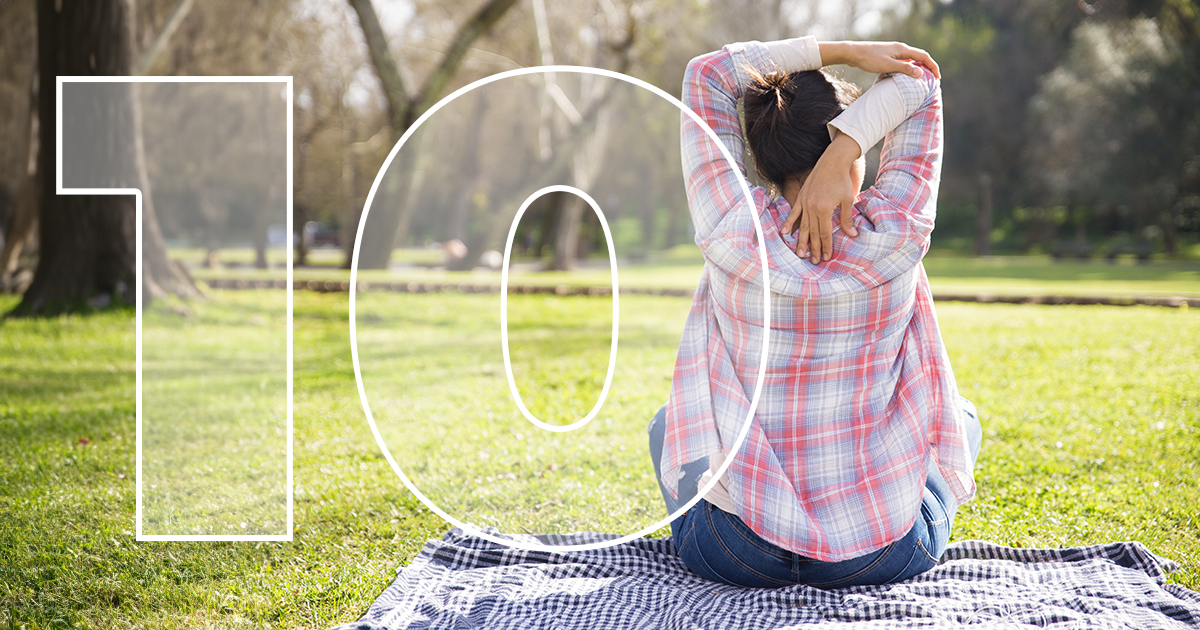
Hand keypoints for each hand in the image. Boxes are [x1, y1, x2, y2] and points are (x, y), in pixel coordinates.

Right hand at [782, 133, 861, 262]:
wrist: (832, 161)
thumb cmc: (841, 180)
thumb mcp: (847, 199)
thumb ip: (846, 219)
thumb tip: (852, 235)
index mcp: (823, 209)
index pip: (824, 233)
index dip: (826, 246)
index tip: (827, 257)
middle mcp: (811, 208)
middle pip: (812, 232)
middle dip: (813, 248)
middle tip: (813, 261)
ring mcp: (804, 202)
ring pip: (802, 226)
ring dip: (801, 241)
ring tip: (800, 253)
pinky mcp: (801, 197)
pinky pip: (794, 213)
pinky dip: (789, 223)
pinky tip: (785, 233)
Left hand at [819, 41, 940, 79]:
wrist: (852, 53)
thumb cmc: (869, 59)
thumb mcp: (888, 65)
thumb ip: (904, 69)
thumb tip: (921, 73)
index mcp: (902, 49)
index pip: (923, 56)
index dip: (932, 66)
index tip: (938, 77)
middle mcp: (900, 49)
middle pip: (918, 57)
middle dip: (927, 67)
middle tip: (932, 80)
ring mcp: (893, 52)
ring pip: (910, 60)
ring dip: (917, 69)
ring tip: (921, 81)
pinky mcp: (886, 56)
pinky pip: (901, 63)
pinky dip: (907, 69)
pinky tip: (904, 78)